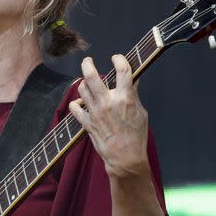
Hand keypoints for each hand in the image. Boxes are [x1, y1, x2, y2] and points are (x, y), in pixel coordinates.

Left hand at [68, 55, 149, 178]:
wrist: (125, 158)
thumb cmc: (136, 137)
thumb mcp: (141, 113)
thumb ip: (134, 95)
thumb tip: (132, 79)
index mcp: (125, 98)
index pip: (123, 70)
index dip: (119, 59)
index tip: (116, 58)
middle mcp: (108, 102)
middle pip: (92, 76)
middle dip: (88, 64)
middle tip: (87, 61)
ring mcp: (95, 112)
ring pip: (82, 89)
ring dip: (84, 83)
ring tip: (88, 83)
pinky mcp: (87, 122)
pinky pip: (75, 107)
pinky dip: (76, 103)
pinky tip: (81, 103)